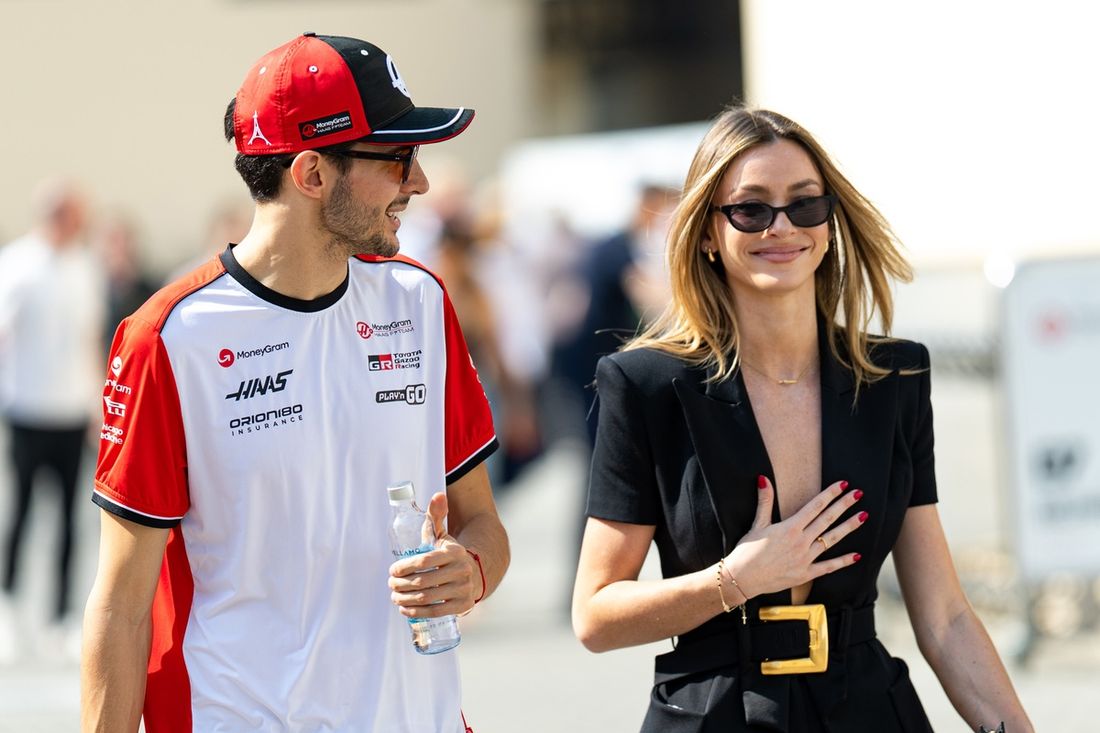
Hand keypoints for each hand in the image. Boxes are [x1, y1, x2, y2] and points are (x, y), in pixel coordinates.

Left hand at [388, 492, 482, 617]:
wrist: (476, 574)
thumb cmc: (450, 554)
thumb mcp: (444, 535)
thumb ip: (437, 516)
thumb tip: (437, 496)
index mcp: (454, 552)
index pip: (425, 561)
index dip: (405, 567)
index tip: (392, 571)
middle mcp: (462, 570)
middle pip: (423, 581)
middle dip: (401, 585)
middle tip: (391, 585)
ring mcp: (464, 589)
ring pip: (427, 597)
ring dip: (406, 600)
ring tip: (395, 597)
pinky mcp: (462, 606)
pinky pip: (436, 612)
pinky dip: (417, 612)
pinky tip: (405, 610)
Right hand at [724, 476, 865, 598]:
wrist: (742, 578)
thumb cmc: (747, 550)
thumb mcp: (757, 524)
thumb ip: (765, 501)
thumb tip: (764, 479)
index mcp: (789, 527)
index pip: (815, 506)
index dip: (829, 494)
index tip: (842, 484)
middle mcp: (800, 541)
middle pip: (827, 519)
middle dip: (844, 505)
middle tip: (858, 494)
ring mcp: (805, 558)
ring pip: (831, 540)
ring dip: (848, 527)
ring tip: (863, 517)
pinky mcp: (805, 574)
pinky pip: (828, 566)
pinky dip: (842, 562)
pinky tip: (856, 556)